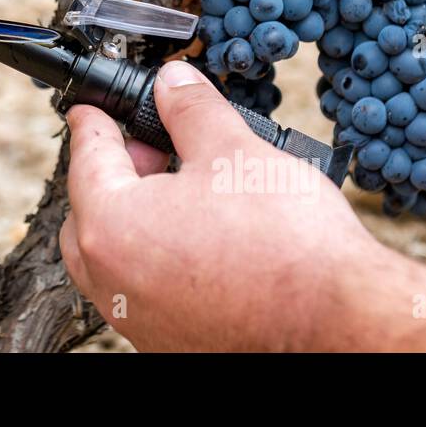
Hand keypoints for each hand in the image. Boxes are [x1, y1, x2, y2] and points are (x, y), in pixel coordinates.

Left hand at [59, 60, 376, 351]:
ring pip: (114, 258)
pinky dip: (158, 261)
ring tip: (183, 193)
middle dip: (114, 175)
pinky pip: (145, 292)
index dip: (93, 121)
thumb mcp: (234, 151)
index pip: (86, 157)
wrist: (338, 326)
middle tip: (152, 148)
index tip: (91, 109)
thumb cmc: (286, 246)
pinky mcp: (171, 343)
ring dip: (135, 220)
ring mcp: (139, 319)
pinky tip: (202, 243)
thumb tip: (173, 83)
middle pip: (89, 213)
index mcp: (110, 226)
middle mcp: (113, 281)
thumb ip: (191, 110)